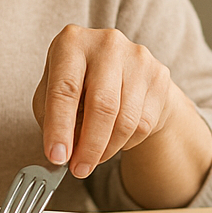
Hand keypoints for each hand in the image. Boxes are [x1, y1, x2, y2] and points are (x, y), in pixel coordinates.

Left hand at [32, 25, 179, 179]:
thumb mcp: (53, 92)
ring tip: (93, 157)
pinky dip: (125, 142)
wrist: (123, 71)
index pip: (64, 90)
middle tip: (79, 169)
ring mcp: (137, 58)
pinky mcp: (159, 75)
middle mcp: (107, 44)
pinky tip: (115, 139)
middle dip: (89, 146)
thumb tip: (61, 153)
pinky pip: (143, 124)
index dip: (59, 128)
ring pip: (126, 120)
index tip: (57, 157)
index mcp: (72, 42)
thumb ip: (52, 119)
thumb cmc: (80, 83)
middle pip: (102, 105)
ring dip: (107, 149)